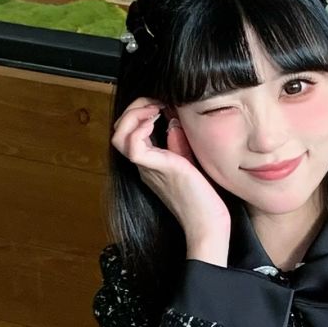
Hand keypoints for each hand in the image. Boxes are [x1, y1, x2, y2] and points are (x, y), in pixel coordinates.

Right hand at [109, 98, 231, 245]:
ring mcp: (148, 168)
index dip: (141, 112)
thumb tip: (173, 119)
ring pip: (119, 135)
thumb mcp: (192, 162)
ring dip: (134, 114)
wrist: (209, 224)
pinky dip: (139, 127)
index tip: (162, 103)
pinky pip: (132, 145)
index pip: (131, 132)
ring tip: (153, 109)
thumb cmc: (205, 198)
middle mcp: (145, 165)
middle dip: (134, 108)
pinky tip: (156, 121)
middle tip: (156, 102)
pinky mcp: (156, 169)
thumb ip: (180, 142)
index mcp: (152, 164)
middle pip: (120, 130)